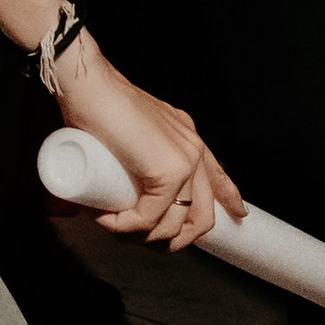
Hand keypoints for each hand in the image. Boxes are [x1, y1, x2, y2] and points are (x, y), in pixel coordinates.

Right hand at [53, 34, 241, 249]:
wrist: (87, 84)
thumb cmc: (96, 101)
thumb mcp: (128, 126)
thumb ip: (133, 146)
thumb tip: (119, 181)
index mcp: (187, 137)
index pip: (218, 177)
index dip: (229, 200)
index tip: (237, 215)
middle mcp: (193, 149)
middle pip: (202, 215)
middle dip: (174, 239)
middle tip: (141, 240)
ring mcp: (184, 160)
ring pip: (174, 223)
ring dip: (141, 236)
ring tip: (113, 226)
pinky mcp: (167, 171)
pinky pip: (150, 217)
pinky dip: (126, 226)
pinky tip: (108, 220)